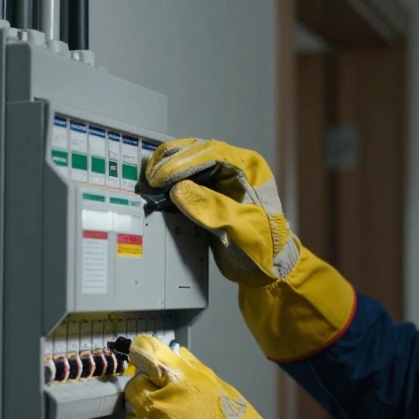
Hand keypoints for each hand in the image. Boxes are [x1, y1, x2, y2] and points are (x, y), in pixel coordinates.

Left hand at [122, 334, 285, 418]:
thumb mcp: (230, 397)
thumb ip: (199, 374)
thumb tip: (178, 354)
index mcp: (182, 384)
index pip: (147, 354)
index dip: (143, 355)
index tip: (143, 359)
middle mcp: (158, 405)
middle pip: (134, 390)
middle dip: (145, 397)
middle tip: (167, 413)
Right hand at [145, 139, 299, 287]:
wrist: (268, 267)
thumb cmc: (263, 247)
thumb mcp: (240, 228)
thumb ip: (212, 208)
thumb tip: (178, 190)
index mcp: (248, 168)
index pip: (212, 154)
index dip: (184, 162)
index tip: (162, 177)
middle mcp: (235, 166)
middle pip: (199, 151)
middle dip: (172, 160)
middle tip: (150, 176)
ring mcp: (222, 177)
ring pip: (190, 161)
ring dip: (169, 167)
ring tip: (149, 180)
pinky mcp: (211, 191)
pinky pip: (188, 177)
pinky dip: (171, 180)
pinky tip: (157, 187)